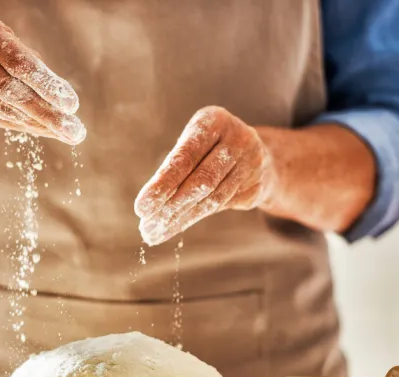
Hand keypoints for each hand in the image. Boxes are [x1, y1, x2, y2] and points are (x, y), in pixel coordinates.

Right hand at [0, 16, 85, 143]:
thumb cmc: (2, 60)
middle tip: (75, 130)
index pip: (19, 62)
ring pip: (4, 109)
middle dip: (47, 112)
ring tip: (65, 133)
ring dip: (39, 124)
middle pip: (11, 89)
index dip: (47, 85)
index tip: (73, 105)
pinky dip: (25, 128)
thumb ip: (40, 73)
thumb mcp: (19, 54)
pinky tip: (45, 131)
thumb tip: (67, 105)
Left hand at [134, 106, 274, 245]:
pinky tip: (174, 227)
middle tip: (147, 227)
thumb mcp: (191, 145)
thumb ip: (174, 168)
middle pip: (202, 181)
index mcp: (215, 121)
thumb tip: (148, 206)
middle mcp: (237, 138)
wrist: (257, 154)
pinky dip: (194, 218)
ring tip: (155, 232)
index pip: (185, 157)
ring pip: (212, 198)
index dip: (162, 184)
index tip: (141, 207)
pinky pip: (222, 206)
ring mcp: (252, 163)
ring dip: (180, 218)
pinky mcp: (257, 186)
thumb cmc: (209, 148)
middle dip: (170, 206)